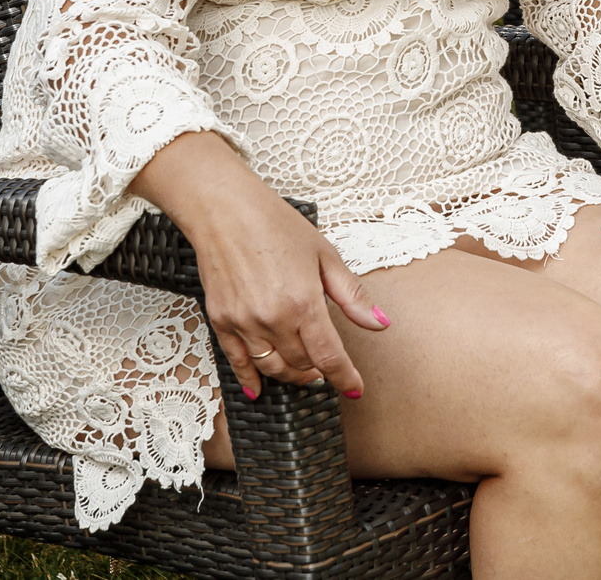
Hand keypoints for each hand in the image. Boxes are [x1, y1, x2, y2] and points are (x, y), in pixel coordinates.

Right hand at [129, 131, 386, 401]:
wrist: (226, 211)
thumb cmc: (278, 226)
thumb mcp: (325, 256)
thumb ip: (352, 296)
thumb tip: (381, 324)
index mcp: (304, 303)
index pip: (330, 356)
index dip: (345, 377)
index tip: (355, 388)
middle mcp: (272, 319)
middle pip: (301, 365)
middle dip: (318, 371)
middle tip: (327, 367)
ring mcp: (243, 323)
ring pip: (272, 368)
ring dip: (291, 375)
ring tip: (303, 371)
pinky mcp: (220, 321)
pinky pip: (237, 363)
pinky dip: (250, 380)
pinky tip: (259, 389)